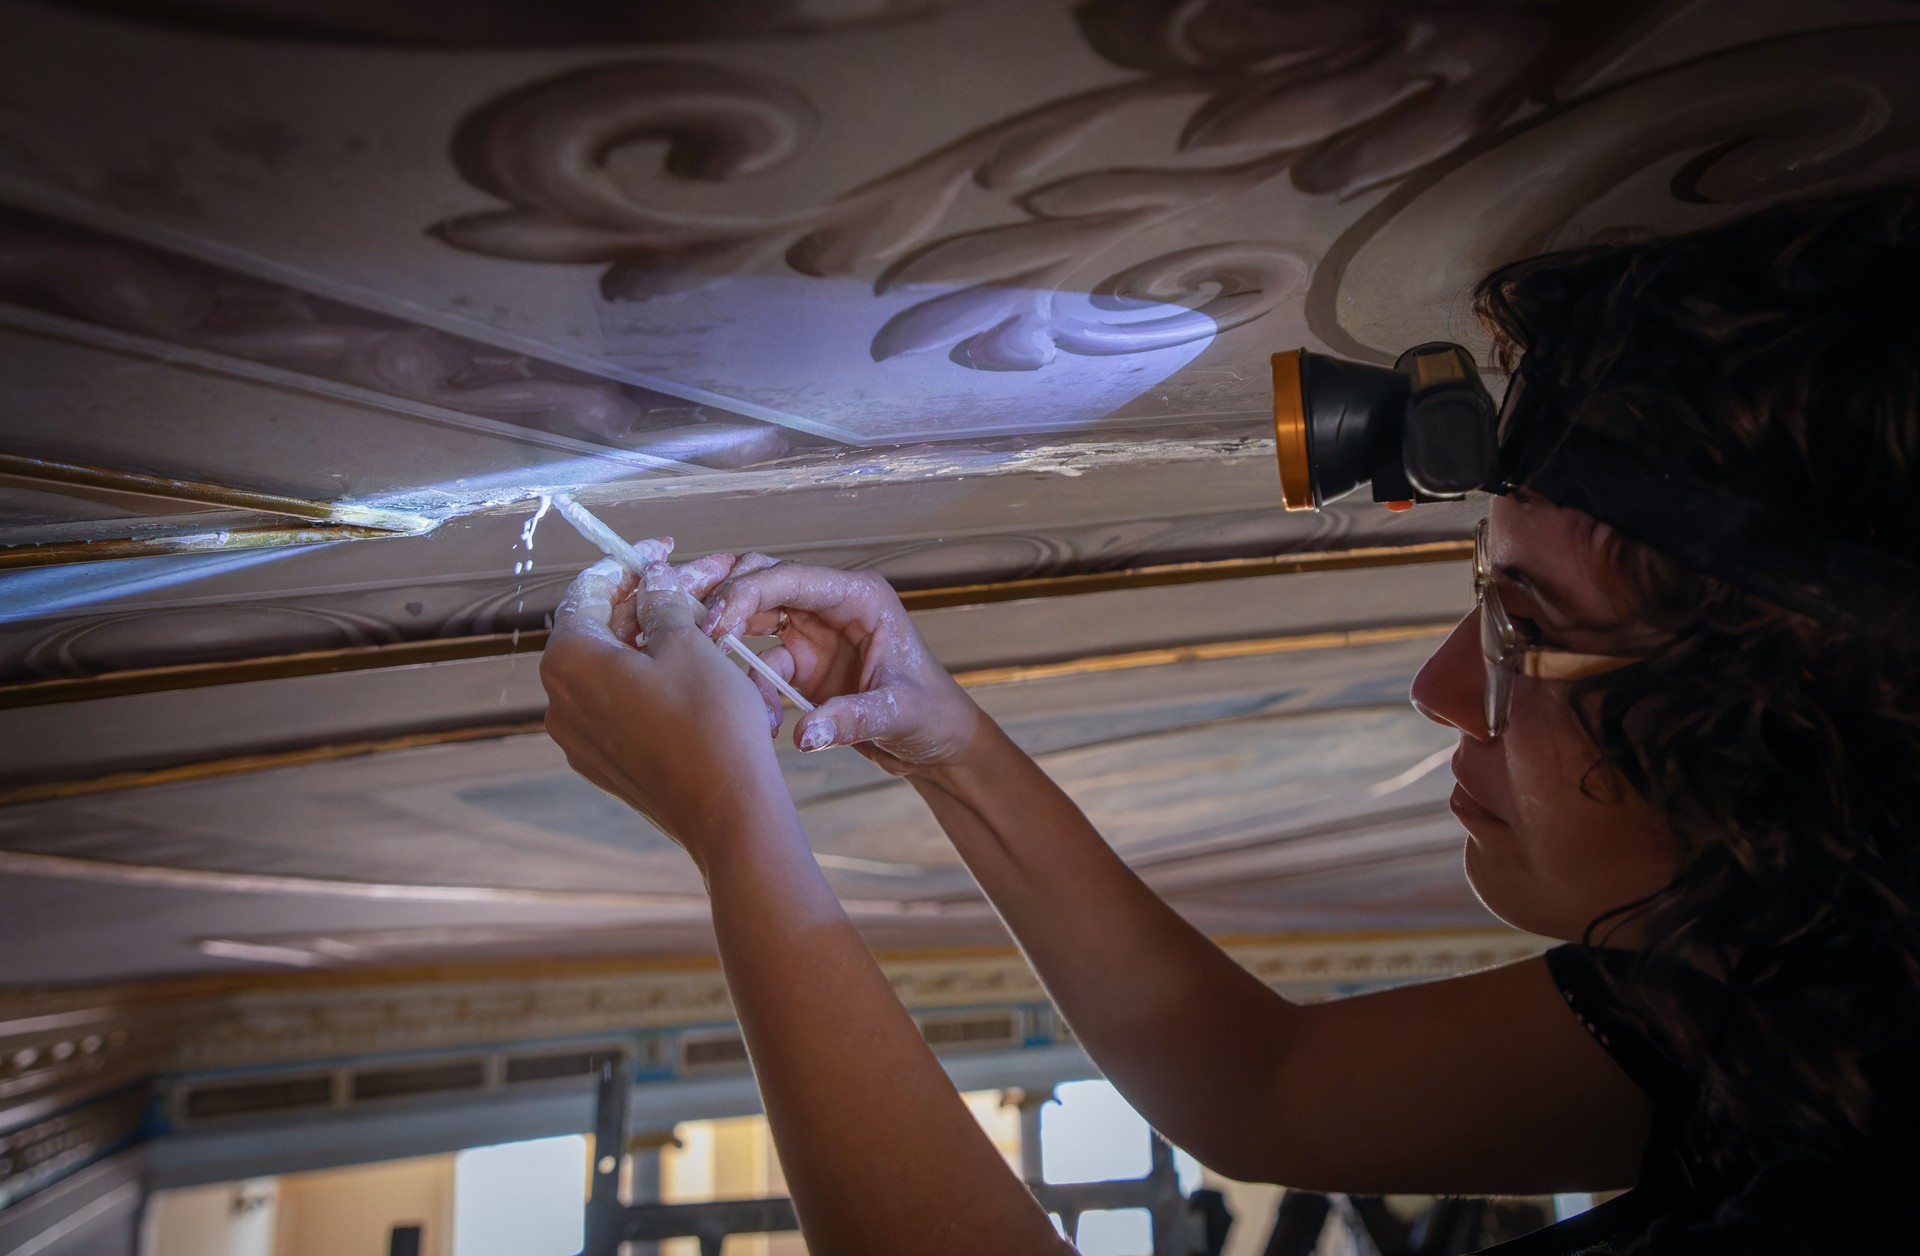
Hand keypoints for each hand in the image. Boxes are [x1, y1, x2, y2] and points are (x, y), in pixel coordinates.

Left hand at [540, 555, 794, 867]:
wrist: (726, 811)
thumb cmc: (708, 725)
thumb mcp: (690, 644)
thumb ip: (661, 603)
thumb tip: (650, 580)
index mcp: (570, 661)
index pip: (585, 591)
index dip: (626, 564)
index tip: (658, 551)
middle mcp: (560, 701)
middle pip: (596, 631)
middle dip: (641, 605)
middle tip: (685, 589)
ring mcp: (580, 738)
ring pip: (610, 670)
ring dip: (648, 643)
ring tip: (696, 632)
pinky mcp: (605, 764)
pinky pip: (620, 707)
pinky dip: (649, 683)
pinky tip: (690, 678)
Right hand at [700, 556, 984, 774]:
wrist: (936, 743)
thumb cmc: (930, 714)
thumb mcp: (898, 714)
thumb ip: (852, 719)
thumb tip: (805, 734)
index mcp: (858, 597)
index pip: (790, 578)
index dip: (747, 593)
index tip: (716, 624)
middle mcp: (829, 606)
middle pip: (760, 578)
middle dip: (721, 595)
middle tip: (687, 623)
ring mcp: (811, 633)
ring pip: (750, 613)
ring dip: (724, 633)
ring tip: (700, 659)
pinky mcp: (800, 663)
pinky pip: (758, 663)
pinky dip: (748, 684)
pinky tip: (760, 717)